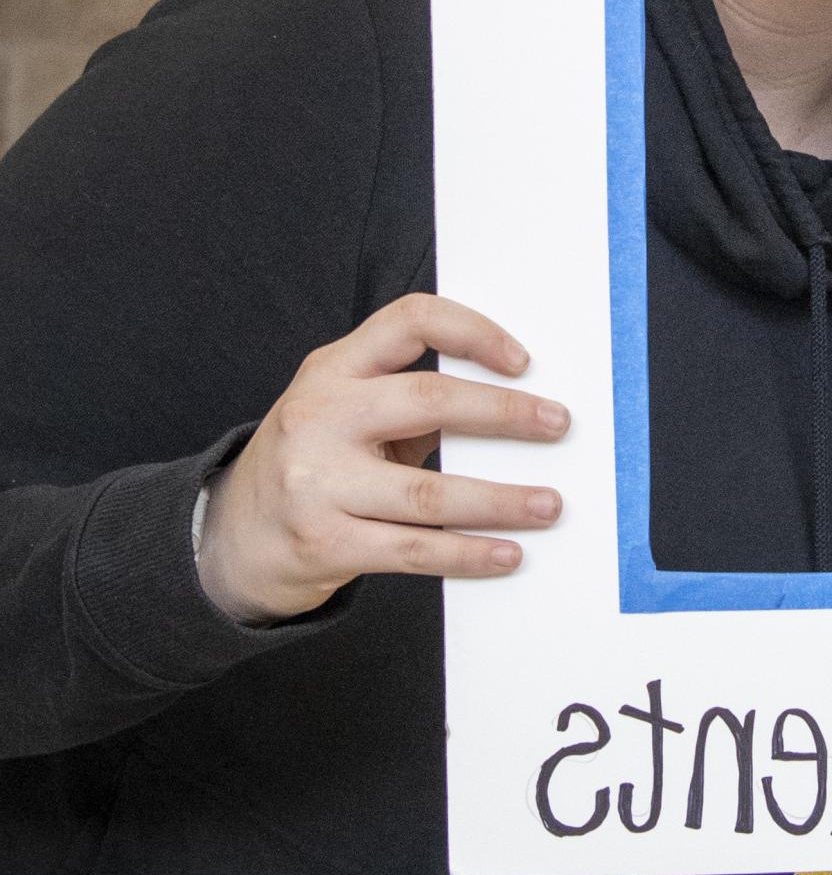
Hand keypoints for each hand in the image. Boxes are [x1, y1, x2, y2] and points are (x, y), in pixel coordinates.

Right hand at [194, 294, 568, 622]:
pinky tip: (507, 554)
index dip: (472, 331)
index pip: (409, 321)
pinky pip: (415, 550)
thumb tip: (515, 406)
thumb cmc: (313, 465)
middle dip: (505, 413)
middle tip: (558, 425)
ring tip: (548, 505)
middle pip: (429, 400)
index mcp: (331, 368)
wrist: (232, 538)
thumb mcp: (341, 411)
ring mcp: (317, 482)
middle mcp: (320, 416)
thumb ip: (406, 398)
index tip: (522, 359)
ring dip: (501, 500)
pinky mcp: (324, 542)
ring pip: (430, 492)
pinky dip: (469, 553)